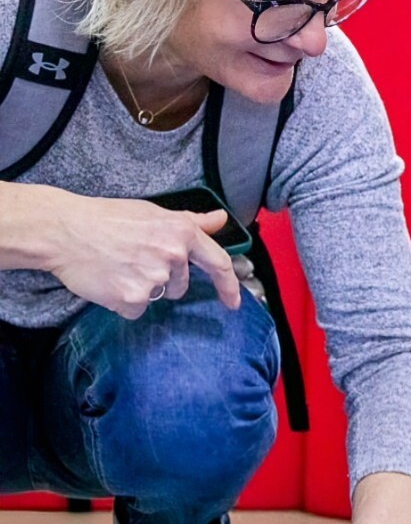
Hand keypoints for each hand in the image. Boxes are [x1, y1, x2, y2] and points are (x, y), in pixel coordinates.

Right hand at [42, 191, 240, 316]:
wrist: (63, 231)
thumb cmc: (107, 219)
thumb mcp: (153, 213)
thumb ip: (191, 222)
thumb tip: (221, 219)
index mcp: (182, 232)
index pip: (219, 263)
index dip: (229, 286)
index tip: (233, 302)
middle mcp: (173, 256)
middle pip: (181, 285)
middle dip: (163, 279)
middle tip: (134, 260)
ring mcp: (153, 279)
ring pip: (158, 297)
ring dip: (142, 289)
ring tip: (118, 267)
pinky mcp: (133, 299)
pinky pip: (136, 310)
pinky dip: (124, 302)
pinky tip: (109, 281)